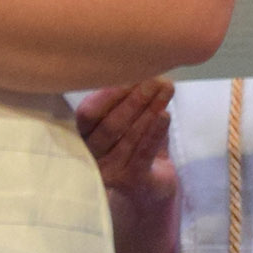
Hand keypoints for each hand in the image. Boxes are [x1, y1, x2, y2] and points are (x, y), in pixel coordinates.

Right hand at [76, 80, 177, 204]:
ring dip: (149, 110)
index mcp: (86, 136)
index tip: (131, 71)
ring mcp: (111, 170)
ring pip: (129, 137)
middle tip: (155, 80)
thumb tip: (144, 63)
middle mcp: (92, 155)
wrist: (152, 189)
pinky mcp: (132, 181)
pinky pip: (144, 153)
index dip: (108, 93)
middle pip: (110, 124)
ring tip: (166, 89)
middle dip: (134, 99)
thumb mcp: (131, 121)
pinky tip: (165, 114)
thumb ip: (131, 98)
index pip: (88, 113)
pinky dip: (155, 132)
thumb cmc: (138, 148)